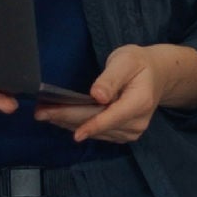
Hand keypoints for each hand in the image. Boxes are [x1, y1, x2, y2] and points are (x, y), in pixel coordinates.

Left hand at [33, 45, 170, 144]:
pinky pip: (97, 132)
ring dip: (68, 123)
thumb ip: (111, 78)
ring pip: (94, 131)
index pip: (111, 117)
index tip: (69, 130)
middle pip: (96, 124)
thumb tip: (97, 95)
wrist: (156, 75)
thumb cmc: (138, 63)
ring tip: (44, 113)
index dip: (90, 125)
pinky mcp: (123, 134)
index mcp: (139, 103)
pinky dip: (78, 125)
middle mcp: (137, 122)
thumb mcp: (126, 61)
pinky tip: (60, 118)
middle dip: (67, 118)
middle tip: (40, 113)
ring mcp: (131, 132)